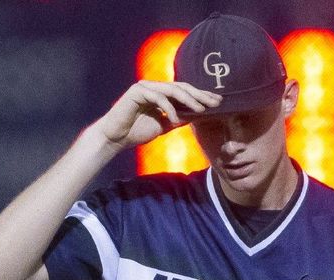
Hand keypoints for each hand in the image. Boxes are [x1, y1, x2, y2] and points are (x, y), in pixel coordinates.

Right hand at [92, 80, 221, 151]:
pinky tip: (176, 119)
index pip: (185, 92)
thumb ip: (179, 118)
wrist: (116, 138)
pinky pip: (158, 97)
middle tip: (215, 102)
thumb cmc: (137, 132)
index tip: (217, 102)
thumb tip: (198, 115)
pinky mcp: (137, 91)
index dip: (201, 96)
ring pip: (172, 89)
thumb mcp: (165, 125)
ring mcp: (145, 87)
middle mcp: (154, 87)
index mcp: (161, 93)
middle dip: (200, 95)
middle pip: (182, 87)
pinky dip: (169, 108)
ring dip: (189, 99)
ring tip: (201, 109)